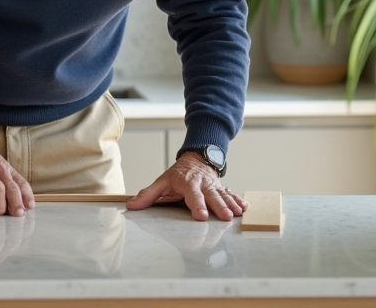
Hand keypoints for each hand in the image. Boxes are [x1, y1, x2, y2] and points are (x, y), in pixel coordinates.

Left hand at [125, 152, 247, 220]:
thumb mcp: (162, 181)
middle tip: (225, 217)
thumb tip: (131, 206)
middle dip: (219, 206)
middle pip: (212, 196)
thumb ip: (148, 195)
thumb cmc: (178, 174)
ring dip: (231, 205)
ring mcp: (214, 186)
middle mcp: (203, 184)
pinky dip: (238, 200)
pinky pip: (231, 194)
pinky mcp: (221, 189)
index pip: (193, 195)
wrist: (197, 158)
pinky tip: (244, 208)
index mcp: (188, 183)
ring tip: (237, 214)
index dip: (197, 205)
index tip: (201, 215)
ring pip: (223, 196)